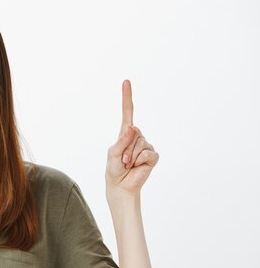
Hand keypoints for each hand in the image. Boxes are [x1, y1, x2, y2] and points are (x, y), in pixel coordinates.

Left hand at [105, 80, 158, 196]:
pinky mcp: (153, 156)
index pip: (128, 112)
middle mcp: (137, 136)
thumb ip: (122, 141)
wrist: (121, 185)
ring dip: (132, 157)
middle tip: (123, 160)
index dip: (127, 97)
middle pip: (133, 132)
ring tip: (128, 164)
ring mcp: (146, 145)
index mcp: (125, 133)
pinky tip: (137, 166)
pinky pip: (148, 154)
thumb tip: (132, 127)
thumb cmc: (114, 169)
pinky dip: (140, 161)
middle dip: (125, 148)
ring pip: (141, 144)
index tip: (126, 81)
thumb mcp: (113, 153)